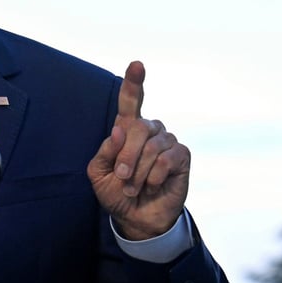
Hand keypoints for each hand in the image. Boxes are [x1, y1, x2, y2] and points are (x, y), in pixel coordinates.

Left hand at [86, 61, 189, 239]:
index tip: (137, 65)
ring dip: (138, 172)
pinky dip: (154, 176)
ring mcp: (167, 140)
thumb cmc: (116, 192)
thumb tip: (119, 128)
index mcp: (127, 129)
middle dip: (126, 156)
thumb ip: (106, 151)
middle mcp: (149, 130)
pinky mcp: (182, 155)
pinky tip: (153, 184)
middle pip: (137, 127)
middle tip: (121, 177)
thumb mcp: (99, 173)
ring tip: (135, 186)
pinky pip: (167, 159)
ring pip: (152, 146)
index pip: (130, 101)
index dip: (134, 83)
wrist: (137, 218)